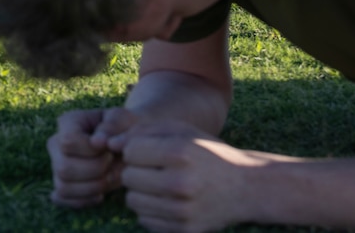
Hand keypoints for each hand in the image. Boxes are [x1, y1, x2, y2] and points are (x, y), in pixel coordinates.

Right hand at [47, 107, 137, 207]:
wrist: (127, 145)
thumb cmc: (124, 129)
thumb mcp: (124, 120)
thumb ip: (113, 126)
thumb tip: (99, 142)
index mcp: (67, 122)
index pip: (68, 141)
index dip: (91, 150)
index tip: (110, 148)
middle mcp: (55, 143)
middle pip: (64, 168)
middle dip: (96, 171)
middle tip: (114, 163)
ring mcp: (55, 165)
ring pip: (63, 186)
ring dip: (93, 188)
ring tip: (111, 177)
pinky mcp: (60, 184)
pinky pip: (63, 198)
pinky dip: (84, 200)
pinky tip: (101, 193)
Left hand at [109, 120, 262, 231]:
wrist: (247, 187)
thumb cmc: (208, 152)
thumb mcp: (180, 131)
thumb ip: (140, 131)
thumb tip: (108, 144)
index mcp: (181, 153)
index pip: (130, 152)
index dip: (136, 149)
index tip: (152, 150)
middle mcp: (181, 183)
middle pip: (129, 178)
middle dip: (136, 170)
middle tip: (156, 168)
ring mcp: (183, 211)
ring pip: (132, 201)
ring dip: (140, 191)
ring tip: (160, 183)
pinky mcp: (184, 230)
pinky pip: (145, 220)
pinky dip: (151, 210)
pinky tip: (168, 200)